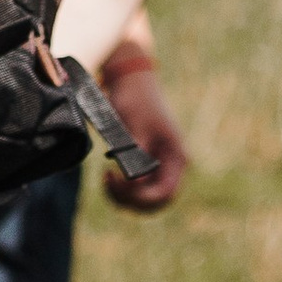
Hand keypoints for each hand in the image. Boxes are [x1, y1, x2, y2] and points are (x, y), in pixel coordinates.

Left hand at [99, 57, 190, 210]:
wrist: (130, 81)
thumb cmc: (135, 98)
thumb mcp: (135, 123)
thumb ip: (137, 152)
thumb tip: (134, 182)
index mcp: (176, 156)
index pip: (166, 193)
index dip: (142, 197)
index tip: (118, 183)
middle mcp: (171, 166)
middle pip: (156, 201)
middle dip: (132, 200)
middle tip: (107, 182)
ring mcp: (159, 167)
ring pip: (146, 198)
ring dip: (125, 197)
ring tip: (105, 181)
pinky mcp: (146, 165)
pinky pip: (138, 188)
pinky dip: (123, 189)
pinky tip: (108, 178)